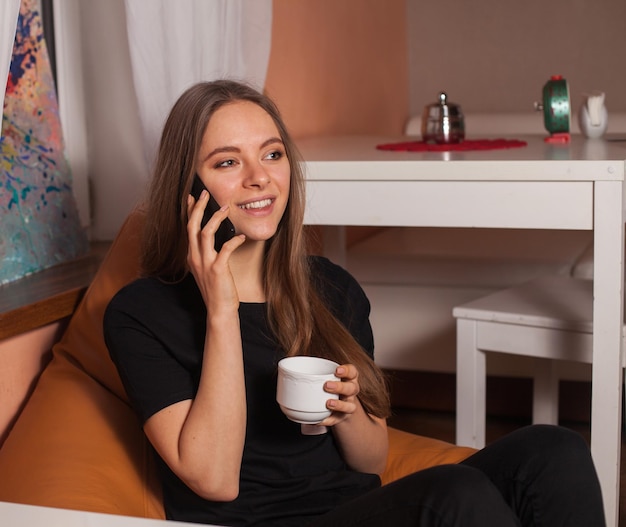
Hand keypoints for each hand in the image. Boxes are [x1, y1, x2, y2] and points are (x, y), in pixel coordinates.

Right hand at [186, 190, 244, 313]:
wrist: (220, 310)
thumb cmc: (217, 289)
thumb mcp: (209, 268)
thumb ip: (208, 253)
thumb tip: (214, 237)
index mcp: (192, 256)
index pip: (188, 228)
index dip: (189, 211)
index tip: (191, 196)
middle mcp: (195, 257)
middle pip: (192, 226)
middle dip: (198, 208)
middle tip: (204, 193)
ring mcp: (205, 263)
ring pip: (205, 233)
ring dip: (215, 218)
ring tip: (225, 208)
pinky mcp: (217, 269)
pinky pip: (225, 249)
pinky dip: (234, 240)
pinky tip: (242, 236)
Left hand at [320, 364, 360, 425]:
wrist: (339, 407)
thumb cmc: (329, 387)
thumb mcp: (326, 377)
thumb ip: (314, 373)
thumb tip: (287, 369)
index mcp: (348, 379)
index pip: (352, 372)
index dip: (347, 370)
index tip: (337, 370)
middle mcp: (351, 391)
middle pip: (352, 388)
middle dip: (340, 386)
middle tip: (327, 385)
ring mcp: (348, 405)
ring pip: (350, 406)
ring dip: (339, 405)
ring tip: (328, 403)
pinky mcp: (341, 417)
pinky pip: (336, 420)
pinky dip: (327, 420)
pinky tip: (318, 419)